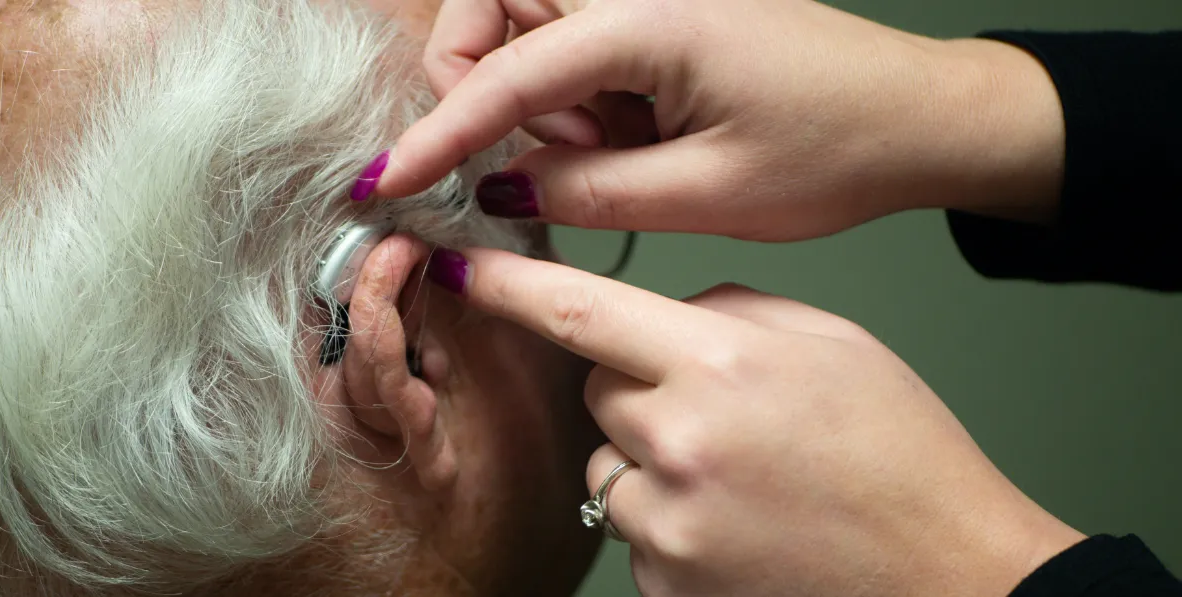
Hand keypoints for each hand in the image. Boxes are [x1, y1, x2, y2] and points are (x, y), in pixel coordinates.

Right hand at [371, 0, 1065, 240]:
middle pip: (497, 9)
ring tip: (618, 157)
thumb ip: (585, 192)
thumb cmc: (838, 148)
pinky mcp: (662, 24)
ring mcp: (651, 2)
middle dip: (482, 82)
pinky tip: (637, 143)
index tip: (388, 179)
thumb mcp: (703, 195)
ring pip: (533, 33)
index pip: (507, 73)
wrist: (920, 120)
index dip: (437, 132)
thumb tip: (500, 187)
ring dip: (542, 103)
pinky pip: (580, 54)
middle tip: (538, 157)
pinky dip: (582, 105)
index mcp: (650, 18)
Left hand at [421, 247, 1083, 596]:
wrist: (951, 572)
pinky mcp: (667, 582)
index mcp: (721, 365)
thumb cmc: (903, 458)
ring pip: (608, 466)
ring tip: (740, 478)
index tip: (461, 262)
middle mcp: (681, 443)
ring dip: (650, 462)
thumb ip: (730, 312)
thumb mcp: (830, 343)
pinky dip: (669, 521)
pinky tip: (738, 524)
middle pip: (597, 392)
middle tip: (716, 411)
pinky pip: (632, 530)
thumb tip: (665, 317)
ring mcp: (669, 523)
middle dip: (635, 389)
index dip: (510, 283)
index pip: (581, 311)